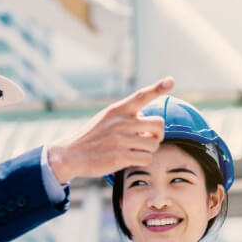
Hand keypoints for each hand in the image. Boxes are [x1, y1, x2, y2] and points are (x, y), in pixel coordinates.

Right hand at [47, 77, 173, 184]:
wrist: (70, 154)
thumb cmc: (92, 137)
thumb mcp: (106, 119)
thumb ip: (126, 117)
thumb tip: (148, 121)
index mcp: (117, 109)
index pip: (141, 95)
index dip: (158, 88)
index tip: (171, 81)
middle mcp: (121, 122)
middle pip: (159, 124)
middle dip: (157, 134)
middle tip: (147, 139)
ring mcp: (121, 139)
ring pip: (154, 144)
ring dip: (148, 150)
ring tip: (134, 150)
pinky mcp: (120, 156)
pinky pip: (146, 158)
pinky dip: (142, 160)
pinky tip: (130, 159)